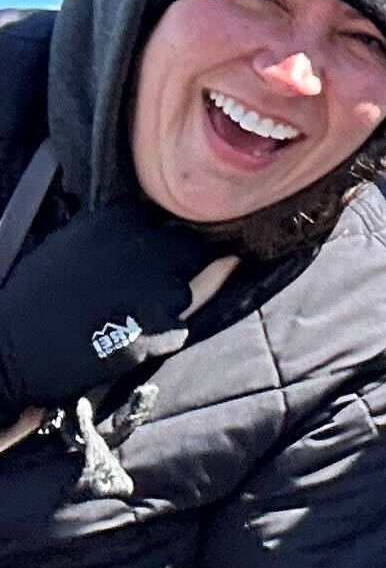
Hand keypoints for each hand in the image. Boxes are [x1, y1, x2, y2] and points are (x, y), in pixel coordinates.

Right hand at [0, 201, 218, 417]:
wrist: (12, 348)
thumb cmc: (32, 297)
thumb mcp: (68, 245)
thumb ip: (111, 236)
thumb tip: (146, 232)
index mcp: (116, 222)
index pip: (162, 219)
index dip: (157, 240)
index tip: (147, 255)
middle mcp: (142, 250)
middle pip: (187, 250)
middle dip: (175, 266)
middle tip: (150, 287)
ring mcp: (153, 291)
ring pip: (183, 293)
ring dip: (166, 305)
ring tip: (132, 317)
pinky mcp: (156, 332)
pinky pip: (177, 331)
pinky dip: (160, 338)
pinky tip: (131, 341)